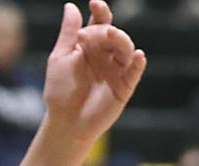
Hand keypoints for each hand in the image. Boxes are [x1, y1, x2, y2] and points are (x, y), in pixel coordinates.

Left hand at [42, 1, 145, 146]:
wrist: (65, 122)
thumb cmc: (60, 91)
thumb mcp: (60, 59)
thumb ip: (68, 33)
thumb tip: (71, 6)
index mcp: (90, 45)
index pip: (99, 22)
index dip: (100, 11)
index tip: (95, 3)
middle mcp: (105, 54)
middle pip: (113, 33)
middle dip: (104, 29)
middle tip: (86, 36)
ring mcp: (117, 69)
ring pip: (126, 48)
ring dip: (120, 39)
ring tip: (111, 35)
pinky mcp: (125, 86)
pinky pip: (135, 71)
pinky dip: (138, 62)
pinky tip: (138, 55)